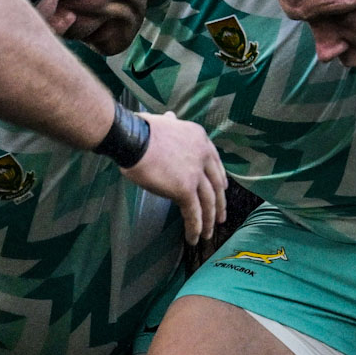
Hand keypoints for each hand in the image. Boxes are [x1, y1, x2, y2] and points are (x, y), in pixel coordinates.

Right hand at [121, 112, 228, 243]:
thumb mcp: (162, 121)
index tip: (222, 190)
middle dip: (219, 204)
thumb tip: (171, 117)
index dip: (220, 179)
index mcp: (200, 139)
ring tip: (208, 234)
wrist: (132, 138)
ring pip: (208, 202)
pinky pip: (193, 212)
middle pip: (216, 185)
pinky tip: (194, 237)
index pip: (216, 163)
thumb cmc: (140, 129)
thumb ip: (170, 122)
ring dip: (209, 220)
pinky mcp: (185, 189)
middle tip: (220, 218)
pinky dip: (195, 227)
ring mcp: (196, 173)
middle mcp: (203, 156)